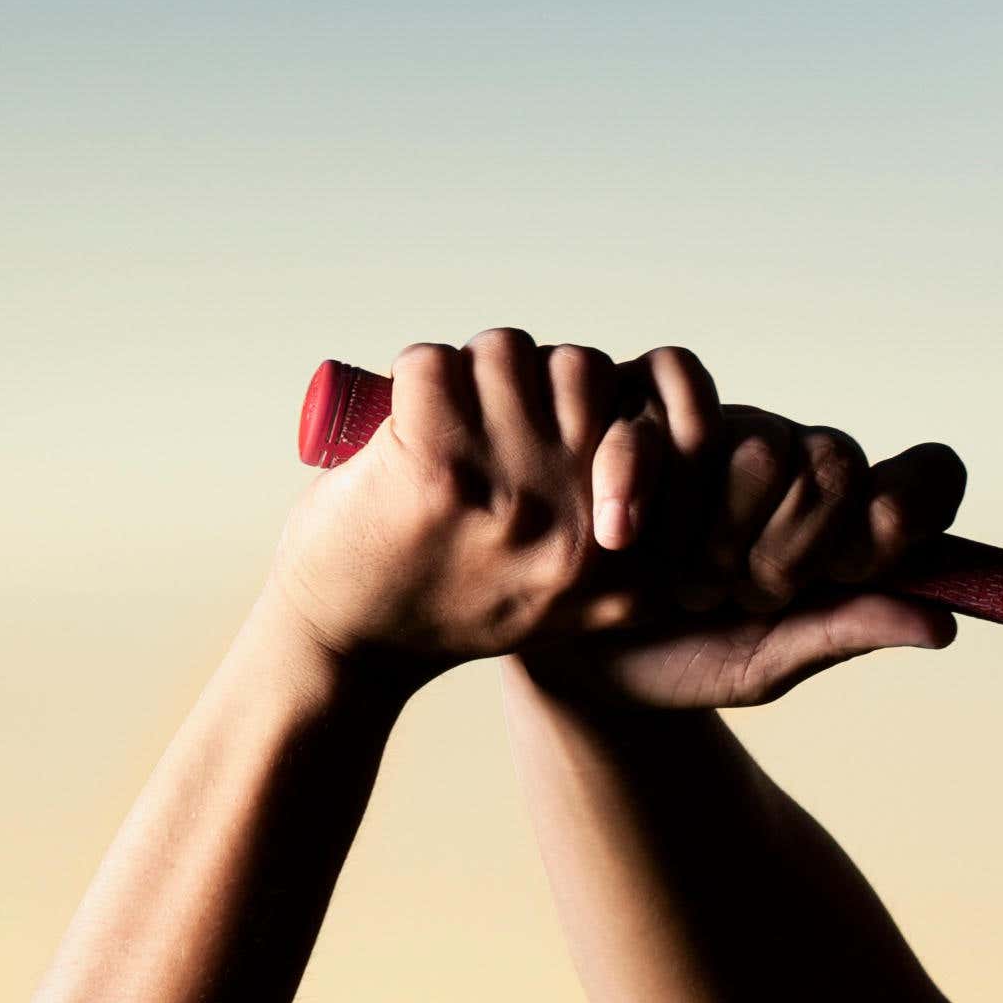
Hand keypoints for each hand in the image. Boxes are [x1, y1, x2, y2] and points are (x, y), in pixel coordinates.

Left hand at [265, 330, 692, 676]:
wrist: (352, 650)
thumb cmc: (455, 603)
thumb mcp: (571, 593)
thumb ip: (616, 528)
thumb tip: (641, 418)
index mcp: (630, 563)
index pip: (650, 418)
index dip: (590, 405)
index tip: (548, 434)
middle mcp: (583, 528)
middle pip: (581, 370)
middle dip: (532, 377)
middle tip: (490, 419)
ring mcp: (512, 492)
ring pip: (508, 353)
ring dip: (469, 371)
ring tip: (445, 422)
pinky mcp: (435, 463)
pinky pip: (435, 361)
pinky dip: (411, 373)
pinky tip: (401, 419)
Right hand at [558, 372, 971, 711]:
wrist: (563, 657)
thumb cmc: (674, 657)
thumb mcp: (764, 661)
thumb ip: (845, 630)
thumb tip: (942, 626)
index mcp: (841, 517)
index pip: (926, 481)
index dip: (901, 519)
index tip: (852, 568)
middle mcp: (789, 454)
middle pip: (836, 467)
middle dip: (784, 552)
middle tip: (727, 595)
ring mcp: (717, 421)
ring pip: (760, 442)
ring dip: (714, 528)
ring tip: (673, 576)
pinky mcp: (638, 395)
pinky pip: (672, 390)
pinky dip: (644, 470)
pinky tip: (621, 534)